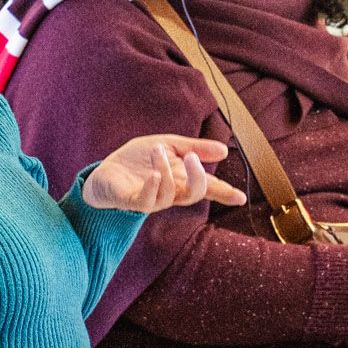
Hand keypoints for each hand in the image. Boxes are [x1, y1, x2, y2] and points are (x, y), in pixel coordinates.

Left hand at [84, 135, 246, 214]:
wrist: (106, 171)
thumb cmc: (138, 160)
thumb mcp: (169, 145)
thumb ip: (195, 148)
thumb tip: (225, 151)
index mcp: (181, 180)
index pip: (207, 188)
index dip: (224, 193)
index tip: (240, 197)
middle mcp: (170, 193)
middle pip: (194, 194)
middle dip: (198, 177)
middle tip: (192, 157)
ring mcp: (152, 199)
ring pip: (170, 194)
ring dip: (166, 170)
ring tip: (157, 151)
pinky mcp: (131, 202)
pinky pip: (147, 202)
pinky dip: (153, 187)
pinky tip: (153, 175)